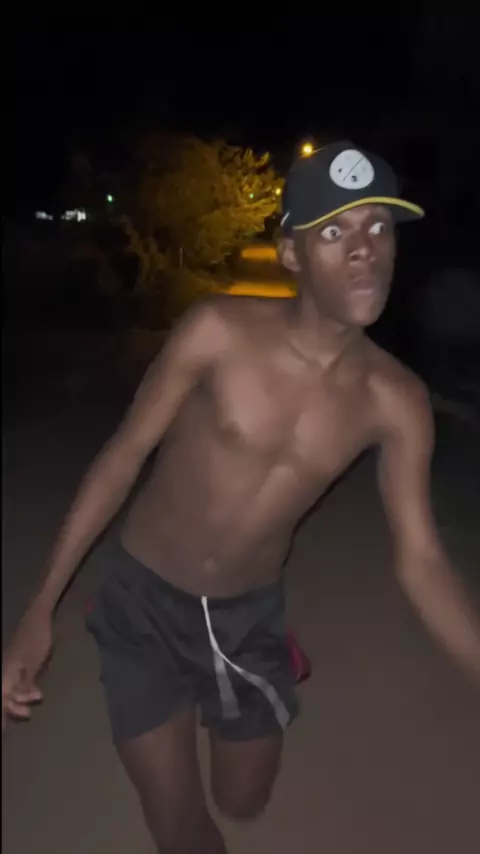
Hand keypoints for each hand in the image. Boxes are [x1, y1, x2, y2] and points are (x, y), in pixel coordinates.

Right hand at [2, 606, 52, 730]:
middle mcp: (6, 669)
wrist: (38, 616)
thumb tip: (16, 701)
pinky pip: (18, 680)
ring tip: (30, 706)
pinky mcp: (19, 661)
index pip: (2, 698)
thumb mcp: (33, 663)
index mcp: (6, 671)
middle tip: (26, 715)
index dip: (2, 713)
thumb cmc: (37, 639)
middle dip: (12, 707)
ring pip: (11, 687)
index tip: (4, 730)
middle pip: (5, 694)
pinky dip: (24, 689)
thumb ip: (25, 684)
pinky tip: (33, 693)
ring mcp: (12, 665)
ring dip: (20, 699)